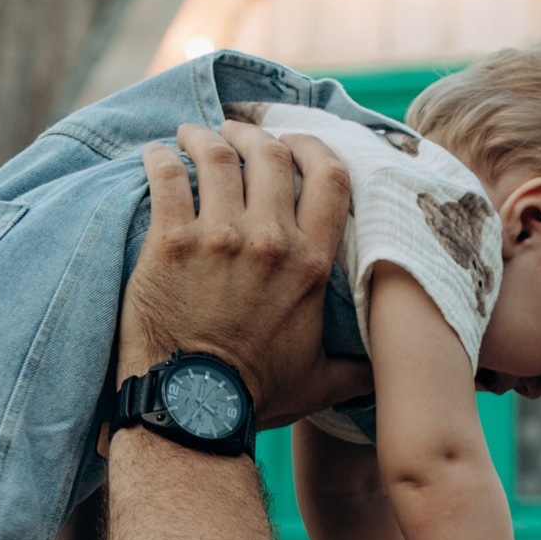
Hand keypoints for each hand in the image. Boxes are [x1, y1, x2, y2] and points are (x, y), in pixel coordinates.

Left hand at [121, 122, 355, 432]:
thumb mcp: (319, 381)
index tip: (293, 142)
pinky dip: (160, 157)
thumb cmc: (254, 396)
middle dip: (252, 134)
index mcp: (310, 264)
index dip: (311, 146)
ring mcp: (219, 238)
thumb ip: (355, 369)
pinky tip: (154, 154)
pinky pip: (168, 176)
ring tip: (193, 134)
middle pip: (270, 156)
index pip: (328, 177)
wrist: (193, 409)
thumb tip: (386, 376)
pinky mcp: (170, 243)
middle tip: (234, 131)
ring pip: (218, 157)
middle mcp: (270, 242)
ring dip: (205, 137)